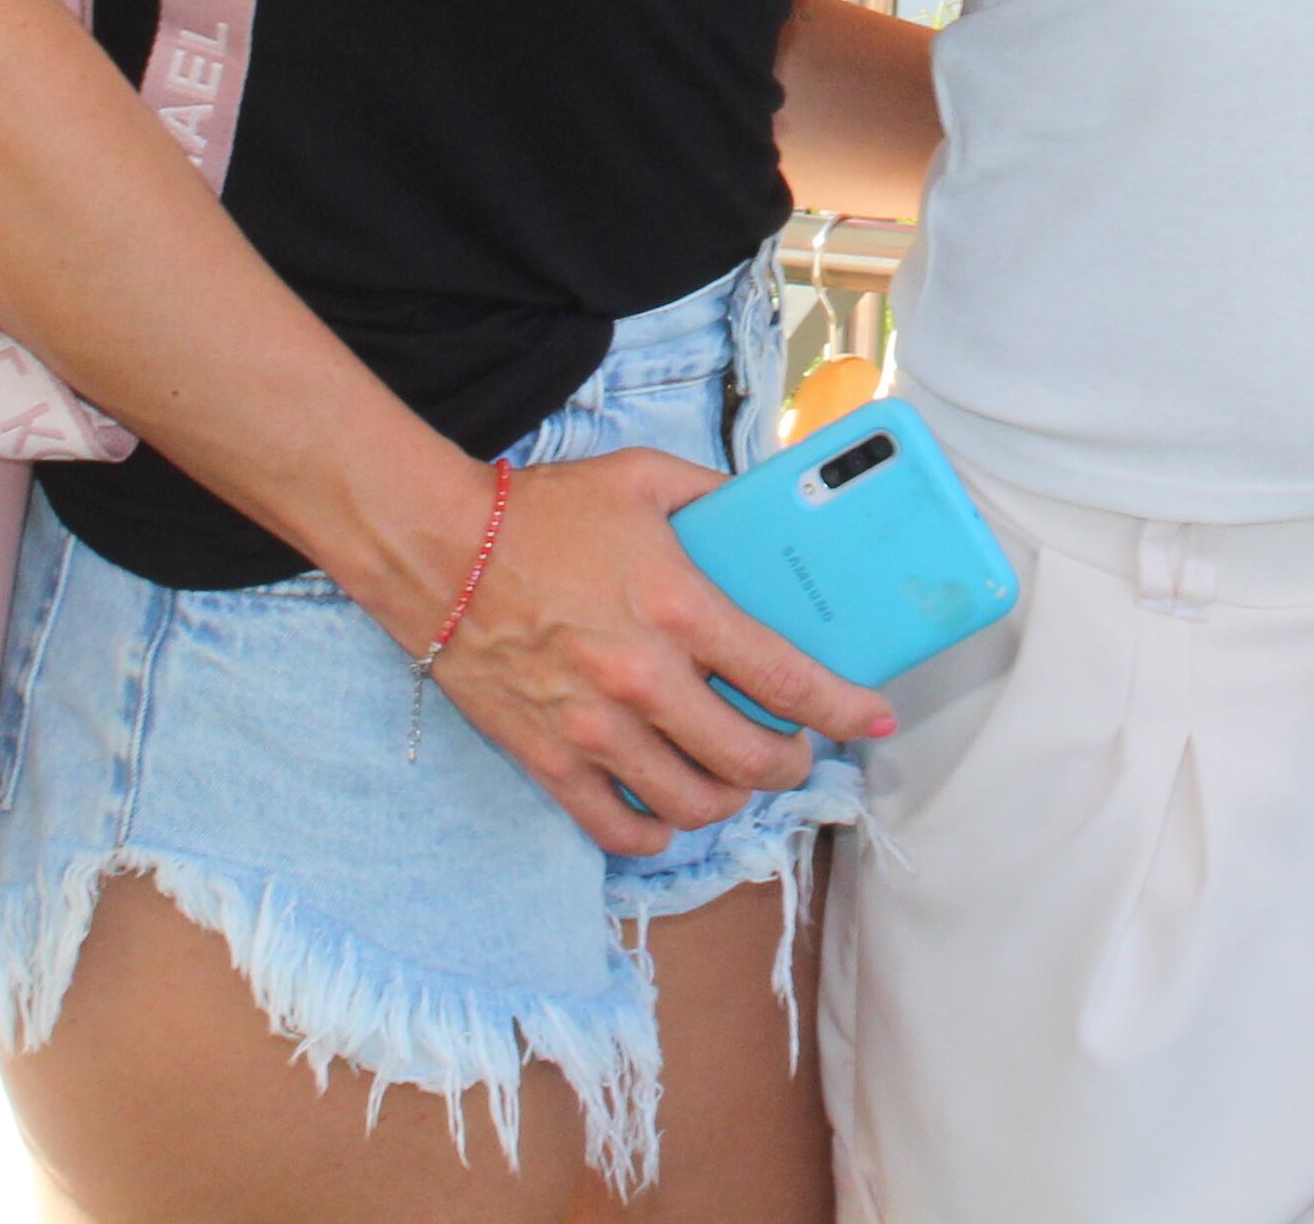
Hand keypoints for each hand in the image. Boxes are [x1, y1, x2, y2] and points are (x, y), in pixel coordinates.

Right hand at [421, 449, 898, 856]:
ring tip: (735, 780)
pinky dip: (654, 834)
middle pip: (750, 761)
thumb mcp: (643, 480)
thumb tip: (767, 515)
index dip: (845, 709)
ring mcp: (594, 729)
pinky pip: (616, 830)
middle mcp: (644, 680)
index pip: (788, 682)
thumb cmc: (542, 512)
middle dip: (791, 764)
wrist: (438, 549)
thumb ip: (714, 498)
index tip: (875, 717)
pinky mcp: (548, 759)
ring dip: (730, 801)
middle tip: (795, 750)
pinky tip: (668, 812)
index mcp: (680, 610)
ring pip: (692, 806)